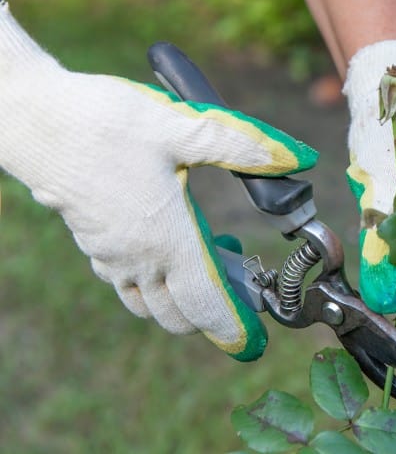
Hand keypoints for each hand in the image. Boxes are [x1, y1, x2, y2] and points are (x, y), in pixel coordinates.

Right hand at [0, 1, 317, 360]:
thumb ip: (243, 146)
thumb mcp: (183, 127)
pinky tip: (168, 244)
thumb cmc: (105, 122)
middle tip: (244, 286)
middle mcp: (136, 258)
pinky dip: (155, 282)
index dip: (232, 327)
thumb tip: (299, 156)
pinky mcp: (92, 242)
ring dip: (182, 299)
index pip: (204, 305)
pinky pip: (127, 282)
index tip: (252, 341)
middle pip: (177, 314)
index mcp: (165, 239)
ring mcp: (110, 254)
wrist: (33, 117)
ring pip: (149, 302)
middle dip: (213, 313)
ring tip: (213, 261)